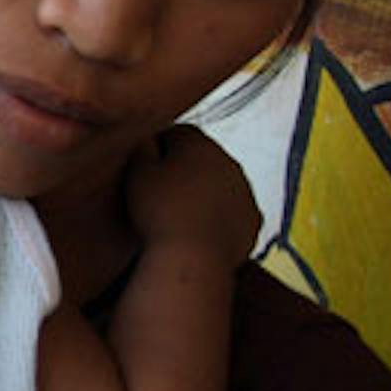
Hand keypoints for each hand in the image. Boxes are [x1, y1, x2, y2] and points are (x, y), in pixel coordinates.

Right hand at [123, 127, 259, 262]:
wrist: (193, 257)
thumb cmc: (159, 212)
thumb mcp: (137, 172)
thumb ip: (142, 147)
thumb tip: (148, 137)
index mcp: (201, 144)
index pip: (176, 133)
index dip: (157, 150)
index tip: (145, 169)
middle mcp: (229, 162)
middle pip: (202, 158)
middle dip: (185, 171)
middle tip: (160, 194)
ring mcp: (245, 192)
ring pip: (220, 185)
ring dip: (204, 193)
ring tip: (179, 216)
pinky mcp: (253, 220)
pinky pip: (233, 211)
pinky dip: (219, 217)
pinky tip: (199, 230)